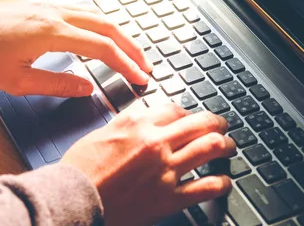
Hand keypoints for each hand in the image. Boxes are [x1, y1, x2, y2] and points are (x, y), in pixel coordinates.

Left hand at [0, 0, 152, 96]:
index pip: (102, 47)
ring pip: (96, 14)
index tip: (140, 78)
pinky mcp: (41, 7)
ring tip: (130, 51)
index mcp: (52, 33)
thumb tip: (86, 87)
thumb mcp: (16, 80)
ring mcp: (49, 7)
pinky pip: (81, 10)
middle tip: (146, 65)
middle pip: (107, 25)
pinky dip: (99, 23)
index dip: (125, 64)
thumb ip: (56, 84)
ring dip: (117, 32)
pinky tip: (100, 34)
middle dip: (131, 45)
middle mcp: (55, 14)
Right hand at [61, 103, 235, 225]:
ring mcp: (166, 170)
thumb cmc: (81, 168)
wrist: (76, 198)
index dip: (187, 112)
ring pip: (211, 148)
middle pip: (201, 123)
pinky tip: (223, 181)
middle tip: (222, 126)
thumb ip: (126, 123)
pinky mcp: (170, 197)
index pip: (175, 109)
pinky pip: (208, 186)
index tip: (190, 118)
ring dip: (226, 145)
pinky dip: (221, 182)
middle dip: (217, 123)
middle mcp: (156, 142)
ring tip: (229, 147)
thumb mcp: (101, 133)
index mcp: (137, 124)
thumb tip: (142, 118)